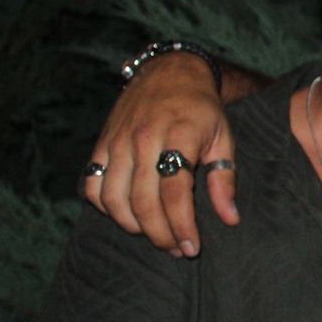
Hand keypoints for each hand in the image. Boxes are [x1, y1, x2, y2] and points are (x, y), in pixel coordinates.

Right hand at [84, 52, 236, 256]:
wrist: (169, 73)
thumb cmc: (202, 110)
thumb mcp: (224, 138)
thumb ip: (225, 179)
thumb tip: (230, 219)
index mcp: (179, 135)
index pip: (175, 192)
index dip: (182, 225)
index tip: (191, 248)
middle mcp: (144, 138)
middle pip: (143, 201)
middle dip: (159, 234)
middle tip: (175, 249)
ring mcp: (118, 141)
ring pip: (114, 198)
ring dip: (132, 225)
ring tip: (154, 234)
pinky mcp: (101, 143)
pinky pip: (92, 184)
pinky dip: (104, 206)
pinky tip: (126, 214)